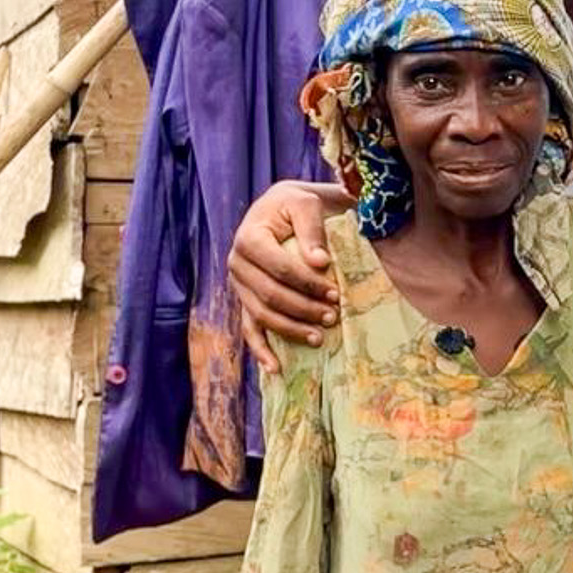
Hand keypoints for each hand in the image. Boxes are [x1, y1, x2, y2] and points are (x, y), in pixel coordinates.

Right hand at [227, 183, 346, 370]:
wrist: (281, 209)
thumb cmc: (296, 206)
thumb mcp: (305, 204)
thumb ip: (312, 229)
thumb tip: (319, 263)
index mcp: (249, 238)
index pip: (278, 267)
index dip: (306, 282)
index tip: (334, 292)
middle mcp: (237, 264)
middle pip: (270, 295)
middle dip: (303, 309)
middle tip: (332, 316)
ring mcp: (239, 285)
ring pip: (261, 315)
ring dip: (290, 330)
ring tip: (319, 338)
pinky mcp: (245, 300)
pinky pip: (249, 328)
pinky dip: (261, 350)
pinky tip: (275, 369)